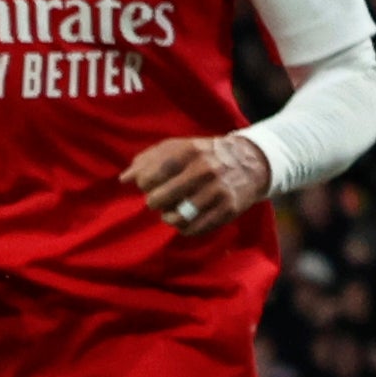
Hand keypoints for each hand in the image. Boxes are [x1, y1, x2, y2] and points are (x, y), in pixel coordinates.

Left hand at [124, 132, 271, 234]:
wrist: (250, 163)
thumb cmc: (204, 154)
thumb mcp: (177, 147)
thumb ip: (148, 160)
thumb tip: (124, 179)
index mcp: (189, 151)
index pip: (150, 175)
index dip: (143, 184)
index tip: (149, 184)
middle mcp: (204, 170)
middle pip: (159, 199)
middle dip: (154, 201)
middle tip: (160, 198)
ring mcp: (218, 191)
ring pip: (176, 217)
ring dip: (168, 216)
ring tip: (171, 210)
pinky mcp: (228, 209)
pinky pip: (195, 229)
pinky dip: (184, 227)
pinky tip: (185, 218)